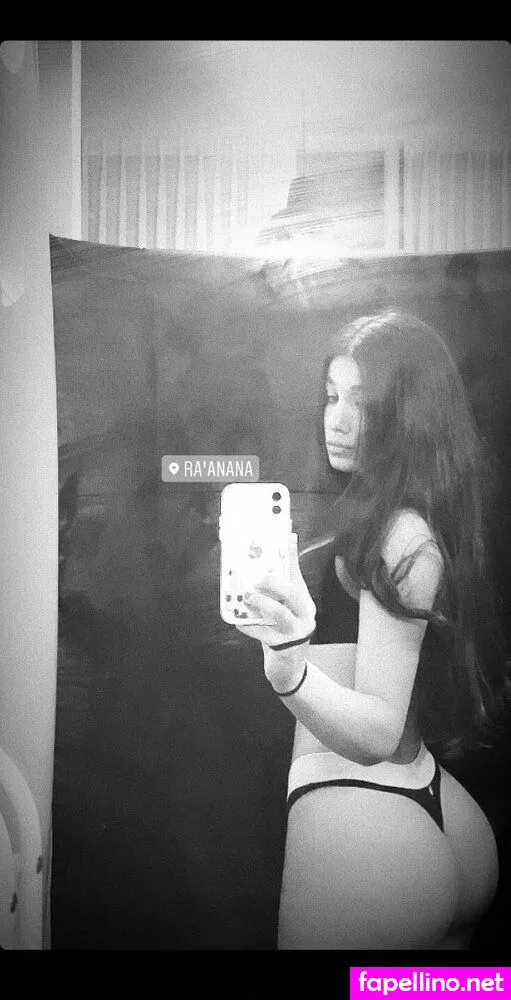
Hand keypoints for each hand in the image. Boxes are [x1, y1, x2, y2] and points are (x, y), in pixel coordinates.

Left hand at [233, 533, 315, 689]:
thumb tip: (257, 568)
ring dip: (261, 603)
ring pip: (280, 613)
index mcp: (304, 601)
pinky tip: (239, 623)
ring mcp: (296, 632)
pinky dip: (249, 627)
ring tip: (247, 597)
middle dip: (272, 583)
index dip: (291, 555)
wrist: (289, 667)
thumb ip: (274, 591)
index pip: (297, 574)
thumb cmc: (282, 632)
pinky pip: (263, 634)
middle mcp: (305, 614)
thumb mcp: (283, 610)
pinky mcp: (284, 647)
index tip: (287, 535)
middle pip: (292, 592)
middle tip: (255, 580)